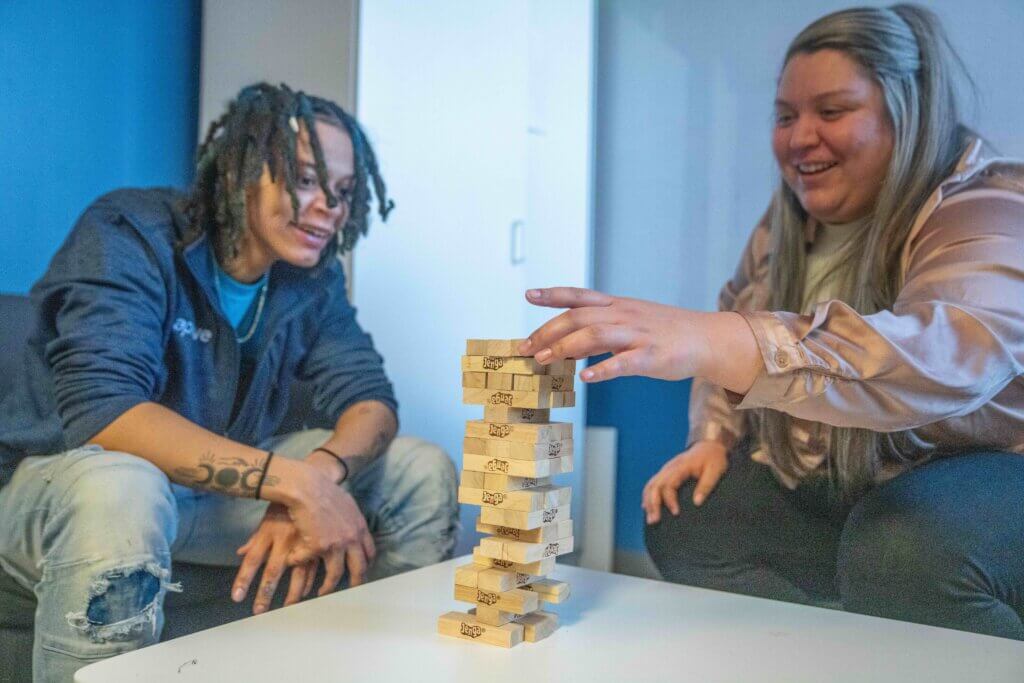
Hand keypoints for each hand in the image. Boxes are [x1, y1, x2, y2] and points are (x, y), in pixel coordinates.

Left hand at [232, 503, 317, 613]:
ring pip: (298, 575)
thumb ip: (255, 539)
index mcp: (269, 532)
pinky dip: (311, 583)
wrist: (315, 485)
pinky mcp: (321, 544)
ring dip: (293, 595)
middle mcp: (285, 539)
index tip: (236, 598)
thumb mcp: (267, 520)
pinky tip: (308, 593)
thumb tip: (240, 553)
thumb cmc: (286, 505)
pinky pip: (315, 569)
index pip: (252, 559)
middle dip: (265, 594)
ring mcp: (304, 542)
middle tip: (259, 612)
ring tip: (287, 609)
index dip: (243, 579)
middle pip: (273, 572)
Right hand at [284, 469, 375, 589]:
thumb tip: (353, 531)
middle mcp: (351, 538)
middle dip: (356, 584)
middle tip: (351, 593)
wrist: (307, 486)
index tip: (361, 573)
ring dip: (328, 587)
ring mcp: (335, 544)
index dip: (365, 565)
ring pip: (335, 574)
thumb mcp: (346, 504)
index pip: (369, 553)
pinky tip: (293, 561)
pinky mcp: (317, 547)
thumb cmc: (324, 490)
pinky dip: (298, 562)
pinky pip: (307, 561)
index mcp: (359, 527)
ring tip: (321, 593)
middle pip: (359, 569)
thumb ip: (351, 520)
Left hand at [518, 287, 709, 382]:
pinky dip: (603, 369)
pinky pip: (624, 362)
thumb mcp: (631, 319)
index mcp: (617, 305)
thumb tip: (566, 341)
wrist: (707, 339)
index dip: (552, 294)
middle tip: (525, 348)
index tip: (528, 295)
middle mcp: (624, 315)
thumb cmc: (665, 332)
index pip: (579, 295)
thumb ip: (601, 326)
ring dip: (565, 347)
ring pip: (595, 334)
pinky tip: (586, 377)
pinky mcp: (652, 356)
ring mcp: (638, 334)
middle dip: (548, 331)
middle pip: (579, 317)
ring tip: (543, 360)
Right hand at [641, 441, 728, 523]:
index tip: (676, 513)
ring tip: (650, 519)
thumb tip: (696, 503)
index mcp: (681, 467)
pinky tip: (647, 508)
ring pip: (650, 485)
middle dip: (653, 504)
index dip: (670, 500)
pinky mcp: (665, 473)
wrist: (708, 446)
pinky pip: (652, 484)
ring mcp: (665, 470)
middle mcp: (669, 468)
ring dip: (648, 502)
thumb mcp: (715, 470)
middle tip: (654, 521)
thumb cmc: (713, 459)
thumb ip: (706, 485)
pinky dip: (648, 496)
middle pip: (654, 486)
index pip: (668, 485)